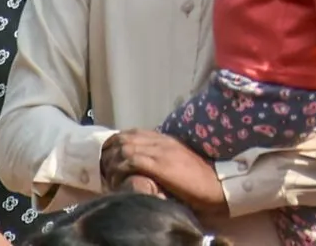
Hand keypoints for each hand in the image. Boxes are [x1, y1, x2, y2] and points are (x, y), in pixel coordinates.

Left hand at [99, 131, 225, 214]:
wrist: (214, 183)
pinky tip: (116, 176)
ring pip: (126, 147)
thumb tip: (143, 162)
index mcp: (167, 139)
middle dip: (109, 149)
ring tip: (106, 172)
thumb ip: (162, 156)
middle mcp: (162, 141)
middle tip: (101, 163)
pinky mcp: (160, 165)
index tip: (108, 153)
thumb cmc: (197, 176)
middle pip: (126, 137)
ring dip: (112, 160)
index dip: (117, 141)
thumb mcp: (178, 161)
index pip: (134, 132)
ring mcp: (161, 152)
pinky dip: (120, 168)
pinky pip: (132, 160)